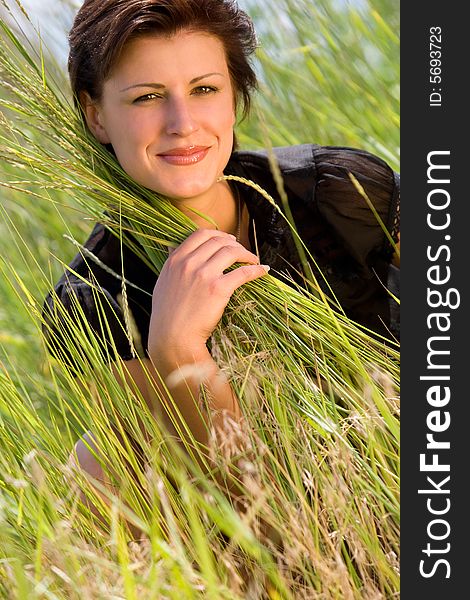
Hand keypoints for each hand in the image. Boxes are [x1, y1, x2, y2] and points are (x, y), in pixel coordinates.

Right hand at [147, 229, 268, 360]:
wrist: (172, 337)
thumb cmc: (167, 316)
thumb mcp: (163, 283)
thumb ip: (171, 265)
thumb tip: (173, 249)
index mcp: (176, 260)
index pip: (200, 234)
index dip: (218, 234)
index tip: (229, 239)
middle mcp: (189, 263)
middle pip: (218, 241)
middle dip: (235, 243)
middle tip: (243, 251)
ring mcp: (204, 275)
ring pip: (231, 252)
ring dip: (246, 254)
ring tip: (253, 260)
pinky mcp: (218, 289)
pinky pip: (243, 272)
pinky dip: (256, 269)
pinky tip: (262, 271)